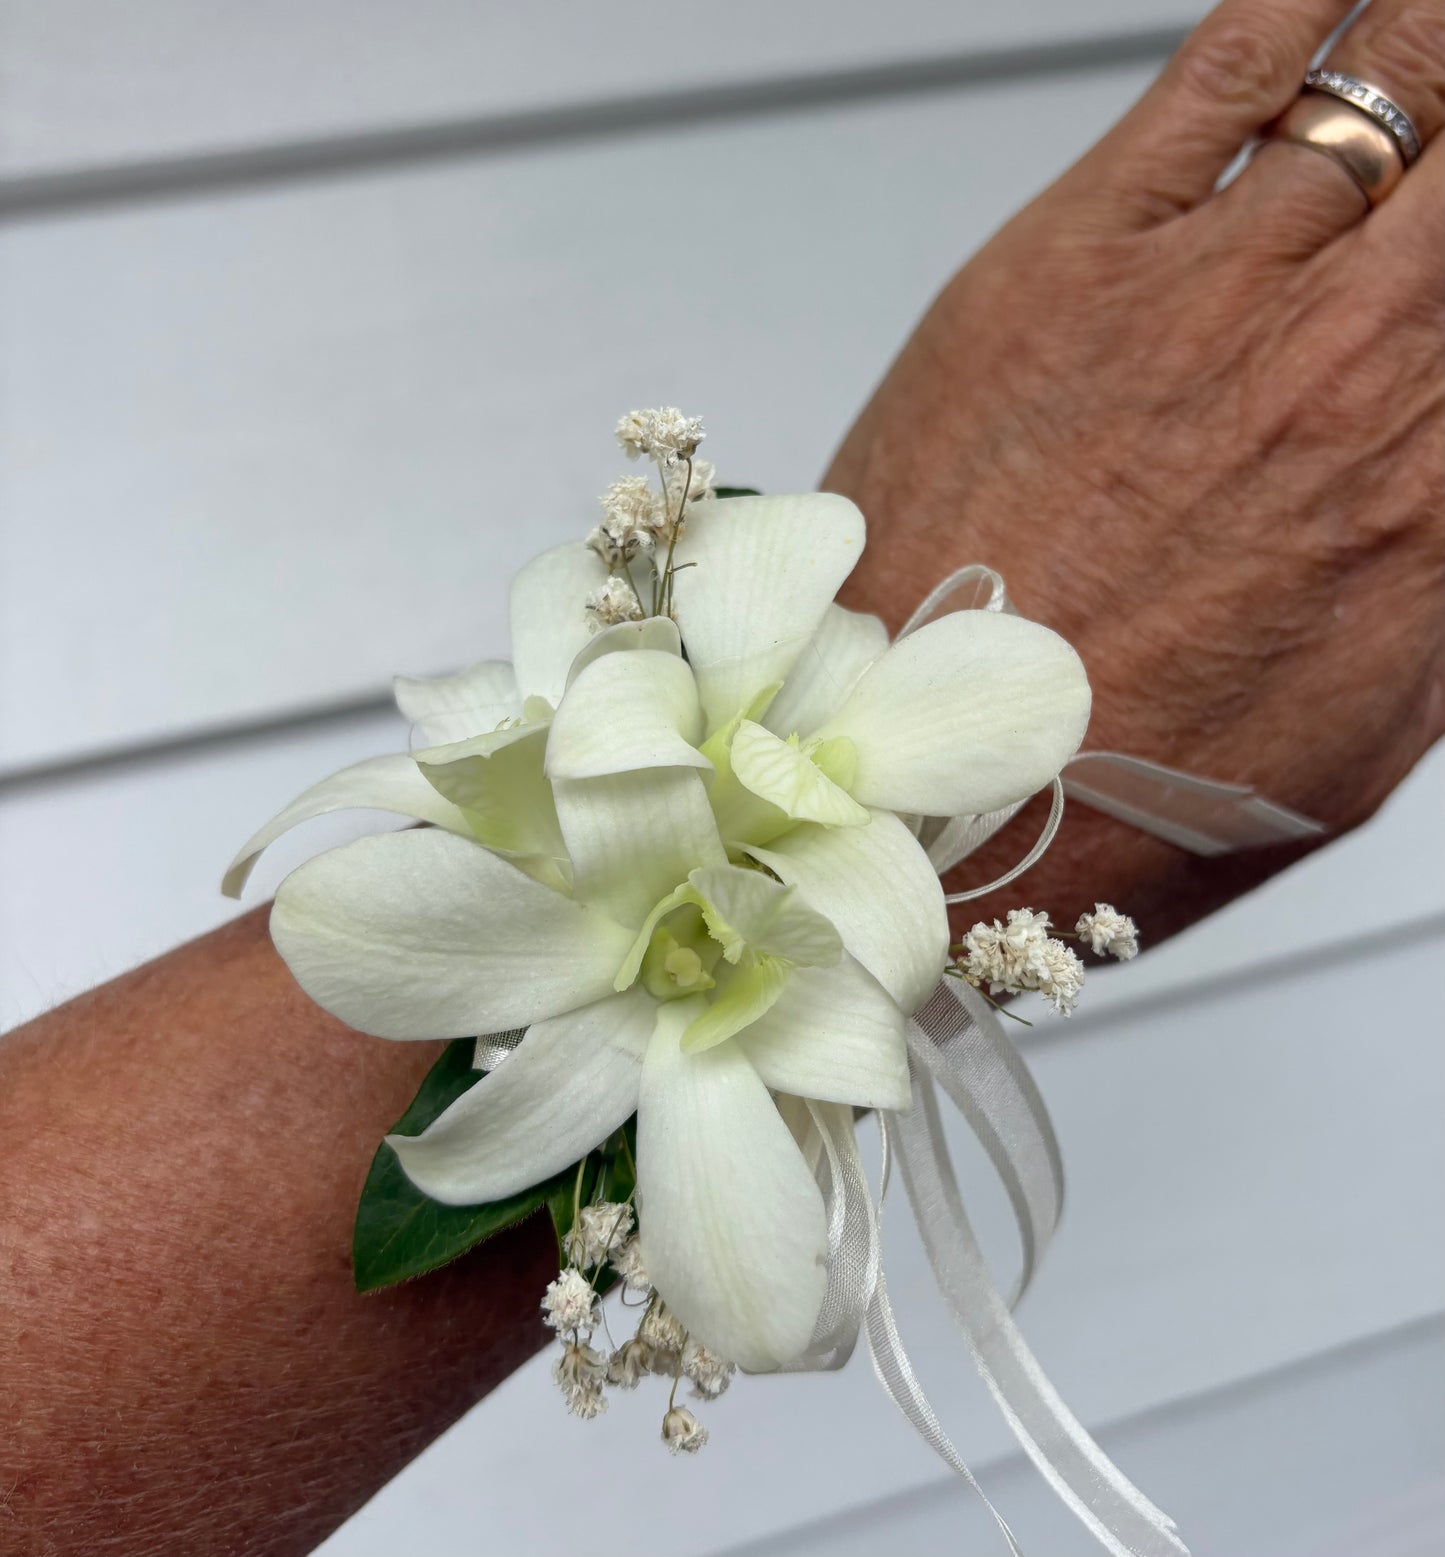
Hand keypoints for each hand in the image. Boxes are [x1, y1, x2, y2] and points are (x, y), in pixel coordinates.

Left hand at [827, 0, 1442, 935]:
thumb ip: (1443, 578)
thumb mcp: (1369, 728)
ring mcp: (1217, 295)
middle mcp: (1359, 367)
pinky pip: (1231, 61)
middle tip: (1438, 151)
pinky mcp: (1077, 258)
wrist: (938, 795)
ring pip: (1400, 72)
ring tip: (1421, 49)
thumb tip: (1441, 491)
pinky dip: (1310, 1)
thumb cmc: (1132, 785)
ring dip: (1425, 47)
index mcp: (1437, 492)